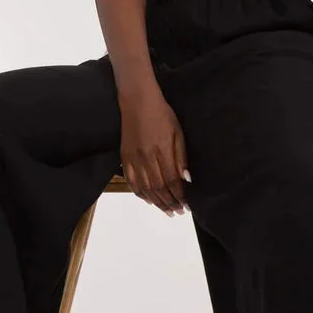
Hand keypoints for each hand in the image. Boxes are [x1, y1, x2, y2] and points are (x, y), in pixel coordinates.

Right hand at [119, 88, 190, 215]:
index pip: (172, 180)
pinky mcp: (125, 157)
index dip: (179, 195)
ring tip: (166, 210)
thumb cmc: (162, 114)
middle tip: (177, 211)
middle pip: (158, 187)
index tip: (186, 204)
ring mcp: (134, 158)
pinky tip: (148, 199)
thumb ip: (181, 156)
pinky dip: (140, 193)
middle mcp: (147, 157)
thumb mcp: (178, 132)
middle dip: (169, 202)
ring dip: (156, 202)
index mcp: (162, 150)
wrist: (138, 101)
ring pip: (145, 187)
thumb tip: (186, 179)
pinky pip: (131, 181)